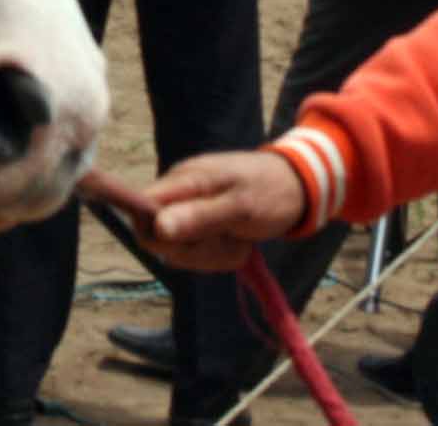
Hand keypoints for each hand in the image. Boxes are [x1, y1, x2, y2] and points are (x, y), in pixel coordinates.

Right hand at [140, 151, 307, 271]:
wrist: (297, 187)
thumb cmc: (270, 192)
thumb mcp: (239, 206)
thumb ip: (198, 216)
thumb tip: (157, 227)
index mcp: (183, 180)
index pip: (140, 211)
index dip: (157, 234)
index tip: (190, 242)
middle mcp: (178, 195)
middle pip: (159, 240)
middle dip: (194, 250)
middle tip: (226, 238)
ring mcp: (189, 212)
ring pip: (179, 253)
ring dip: (211, 255)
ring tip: (237, 238)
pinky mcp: (200, 228)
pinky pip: (197, 255)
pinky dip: (219, 255)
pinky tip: (237, 242)